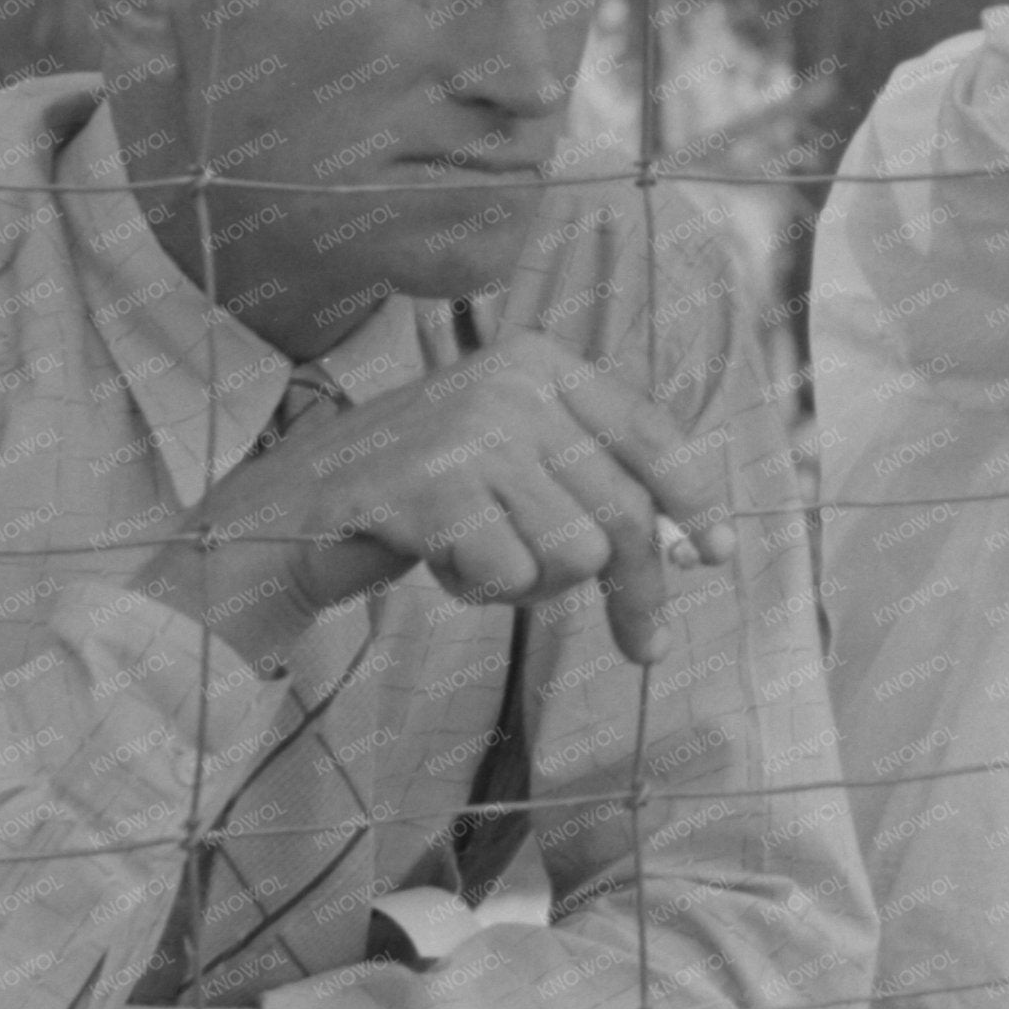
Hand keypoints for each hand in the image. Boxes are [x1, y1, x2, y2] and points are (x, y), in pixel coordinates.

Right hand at [131, 334, 740, 673]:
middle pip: (624, 513)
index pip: (650, 434)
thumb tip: (692, 546)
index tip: (721, 555)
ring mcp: (472, 431)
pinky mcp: (433, 486)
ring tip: (479, 560)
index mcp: (542, 364)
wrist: (287, 510)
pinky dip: (479, 590)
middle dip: (637, 593)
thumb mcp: (512, 460)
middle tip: (641, 645)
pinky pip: (510, 575)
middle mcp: (514, 384)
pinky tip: (438, 561)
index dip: (695, 501)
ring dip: (532, 585)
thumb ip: (591, 482)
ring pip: (574, 553)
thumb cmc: (418, 493)